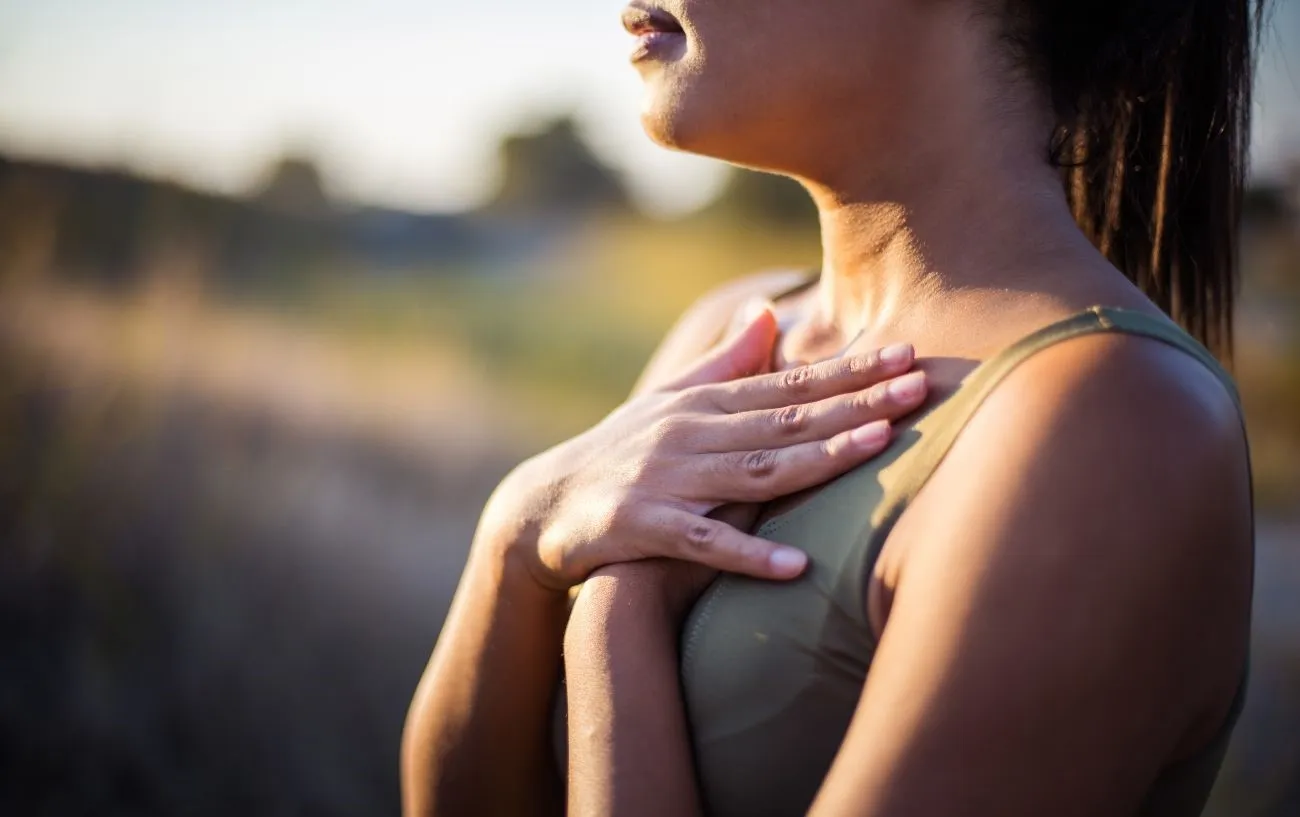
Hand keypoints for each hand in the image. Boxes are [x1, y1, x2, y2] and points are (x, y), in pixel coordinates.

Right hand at [479, 306, 927, 590]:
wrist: (542, 506)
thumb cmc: (620, 452)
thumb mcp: (670, 402)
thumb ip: (724, 363)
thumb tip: (767, 313)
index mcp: (705, 404)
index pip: (789, 385)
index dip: (850, 372)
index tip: (908, 355)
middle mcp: (690, 433)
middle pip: (785, 419)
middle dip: (856, 403)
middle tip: (919, 386)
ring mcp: (666, 478)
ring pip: (754, 470)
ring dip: (817, 459)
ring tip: (877, 447)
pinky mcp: (640, 526)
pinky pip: (701, 543)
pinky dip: (747, 554)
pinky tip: (795, 566)